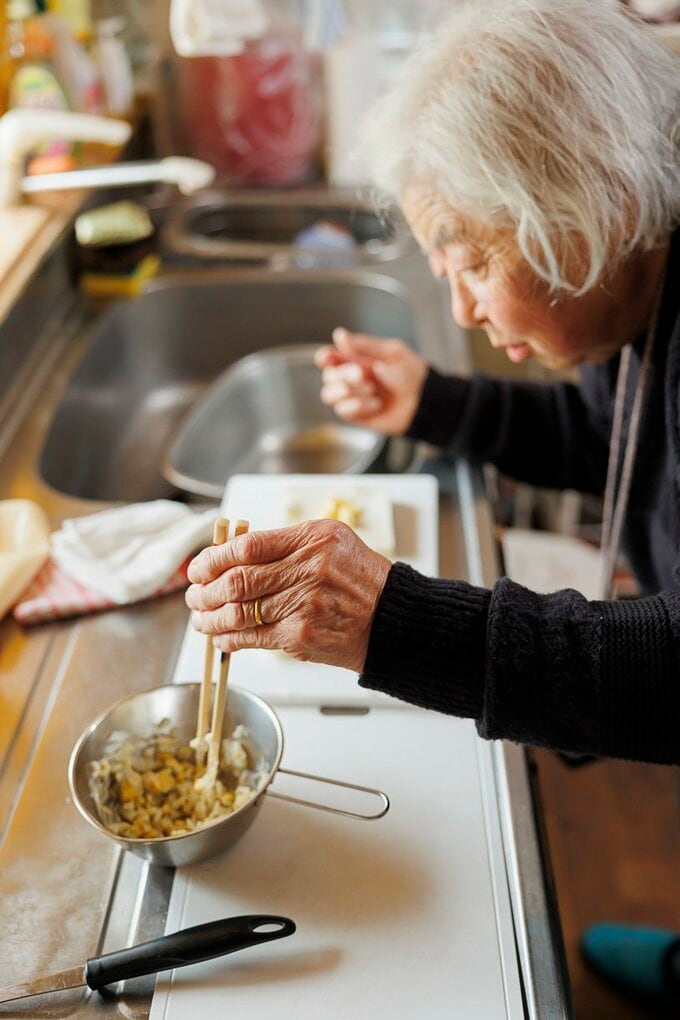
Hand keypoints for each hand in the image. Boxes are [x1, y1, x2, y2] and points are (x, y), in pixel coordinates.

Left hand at [186, 519, 390, 671]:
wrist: (391, 619)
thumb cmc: (359, 580)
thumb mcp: (331, 542)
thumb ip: (286, 544)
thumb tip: (233, 553)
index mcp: (312, 539)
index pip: (247, 545)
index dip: (214, 557)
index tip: (199, 567)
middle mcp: (307, 569)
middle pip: (237, 580)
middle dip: (204, 590)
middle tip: (193, 594)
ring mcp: (303, 605)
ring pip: (238, 611)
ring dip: (210, 617)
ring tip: (201, 618)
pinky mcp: (301, 636)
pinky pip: (252, 637)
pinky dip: (229, 638)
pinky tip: (220, 636)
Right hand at [315, 327, 427, 434]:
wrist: (425, 400)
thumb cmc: (412, 373)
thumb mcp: (391, 352)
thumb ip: (364, 345)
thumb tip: (339, 334)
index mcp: (356, 359)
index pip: (330, 358)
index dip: (324, 357)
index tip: (327, 358)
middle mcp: (351, 378)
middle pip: (328, 376)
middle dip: (343, 374)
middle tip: (363, 373)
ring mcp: (353, 397)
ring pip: (329, 394)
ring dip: (346, 390)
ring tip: (370, 389)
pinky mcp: (358, 415)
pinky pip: (343, 411)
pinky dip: (358, 405)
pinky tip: (376, 404)